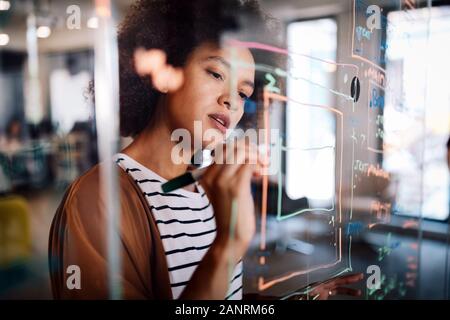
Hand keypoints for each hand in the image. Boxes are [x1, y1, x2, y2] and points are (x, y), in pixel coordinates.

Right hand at [200, 139, 263, 261]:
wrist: (230, 236)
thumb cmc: (232, 213)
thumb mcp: (225, 190)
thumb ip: (231, 172)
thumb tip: (248, 151)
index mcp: (206, 176)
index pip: (223, 148)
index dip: (241, 148)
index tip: (252, 157)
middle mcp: (212, 176)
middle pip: (232, 146)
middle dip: (251, 149)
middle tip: (261, 159)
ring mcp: (223, 180)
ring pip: (242, 152)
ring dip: (256, 156)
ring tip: (262, 166)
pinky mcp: (237, 186)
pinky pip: (250, 164)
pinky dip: (259, 165)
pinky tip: (260, 174)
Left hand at [291, 273, 363, 299]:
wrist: (286, 300)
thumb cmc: (296, 298)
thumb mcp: (310, 298)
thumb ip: (322, 296)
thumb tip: (332, 291)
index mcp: (318, 286)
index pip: (337, 280)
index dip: (349, 278)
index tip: (359, 276)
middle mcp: (319, 286)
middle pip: (337, 281)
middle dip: (350, 280)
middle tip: (361, 276)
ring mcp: (318, 290)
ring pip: (335, 288)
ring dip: (346, 290)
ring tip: (358, 292)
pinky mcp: (317, 294)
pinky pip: (330, 293)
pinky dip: (338, 294)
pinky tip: (344, 296)